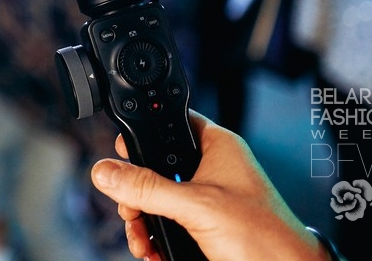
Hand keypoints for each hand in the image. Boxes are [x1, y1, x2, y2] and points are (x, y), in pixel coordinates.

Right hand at [91, 111, 327, 260]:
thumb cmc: (265, 237)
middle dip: (136, 194)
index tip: (121, 156)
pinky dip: (156, 237)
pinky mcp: (207, 225)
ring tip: (142, 242)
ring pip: (159, 198)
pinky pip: (170, 222)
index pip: (169, 123)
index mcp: (216, 147)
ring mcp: (209, 198)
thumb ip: (147, 188)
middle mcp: (212, 168)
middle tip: (131, 211)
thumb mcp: (196, 206)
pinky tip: (154, 251)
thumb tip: (107, 172)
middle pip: (156, 166)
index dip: (143, 136)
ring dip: (143, 221)